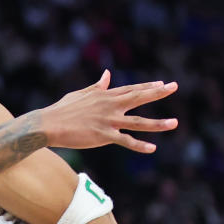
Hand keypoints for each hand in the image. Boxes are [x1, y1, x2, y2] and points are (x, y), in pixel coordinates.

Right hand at [40, 71, 177, 152]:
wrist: (49, 124)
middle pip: (139, 97)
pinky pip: (126, 141)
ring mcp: (109, 120)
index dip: (147, 86)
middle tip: (174, 87)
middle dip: (158, 92)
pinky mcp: (104, 136)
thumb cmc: (61, 110)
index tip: (162, 83)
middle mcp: (110, 105)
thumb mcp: (80, 94)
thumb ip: (97, 86)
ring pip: (138, 122)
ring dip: (158, 123)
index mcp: (104, 95)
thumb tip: (107, 75)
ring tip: (174, 123)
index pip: (131, 89)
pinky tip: (152, 148)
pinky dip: (139, 145)